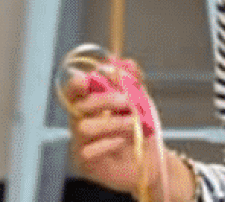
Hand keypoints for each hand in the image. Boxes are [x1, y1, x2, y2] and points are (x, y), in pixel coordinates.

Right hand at [64, 72, 166, 197]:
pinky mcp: (85, 164)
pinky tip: (122, 142)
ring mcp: (81, 143)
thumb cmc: (141, 127)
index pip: (73, 90)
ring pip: (84, 128)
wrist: (152, 157)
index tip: (87, 80)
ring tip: (134, 123)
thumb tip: (124, 61)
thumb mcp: (141, 99)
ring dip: (113, 122)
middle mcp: (80, 121)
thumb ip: (132, 80)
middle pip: (79, 106)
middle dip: (105, 100)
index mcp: (90, 102)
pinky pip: (88, 152)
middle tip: (127, 101)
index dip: (76, 84)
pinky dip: (109, 144)